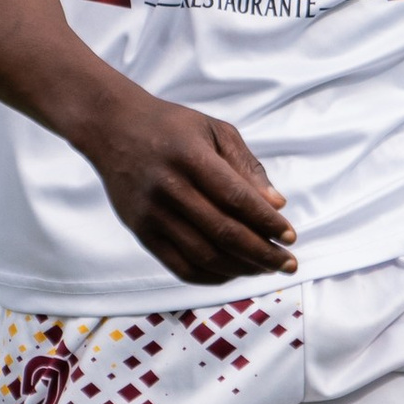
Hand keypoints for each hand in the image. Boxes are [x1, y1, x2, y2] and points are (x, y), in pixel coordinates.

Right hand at [85, 88, 295, 284]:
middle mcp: (169, 188)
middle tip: (287, 263)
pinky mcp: (141, 231)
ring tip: (265, 269)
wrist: (113, 128)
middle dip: (263, 253)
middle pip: (224, 232)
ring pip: (204, 255)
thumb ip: (247, 166)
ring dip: (241, 268)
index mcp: (191, 157)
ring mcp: (152, 213)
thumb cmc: (172, 127)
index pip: (237, 199)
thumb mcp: (214, 130)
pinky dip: (211, 277)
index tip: (290, 237)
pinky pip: (180, 266)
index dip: (267, 222)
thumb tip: (277, 204)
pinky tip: (233, 273)